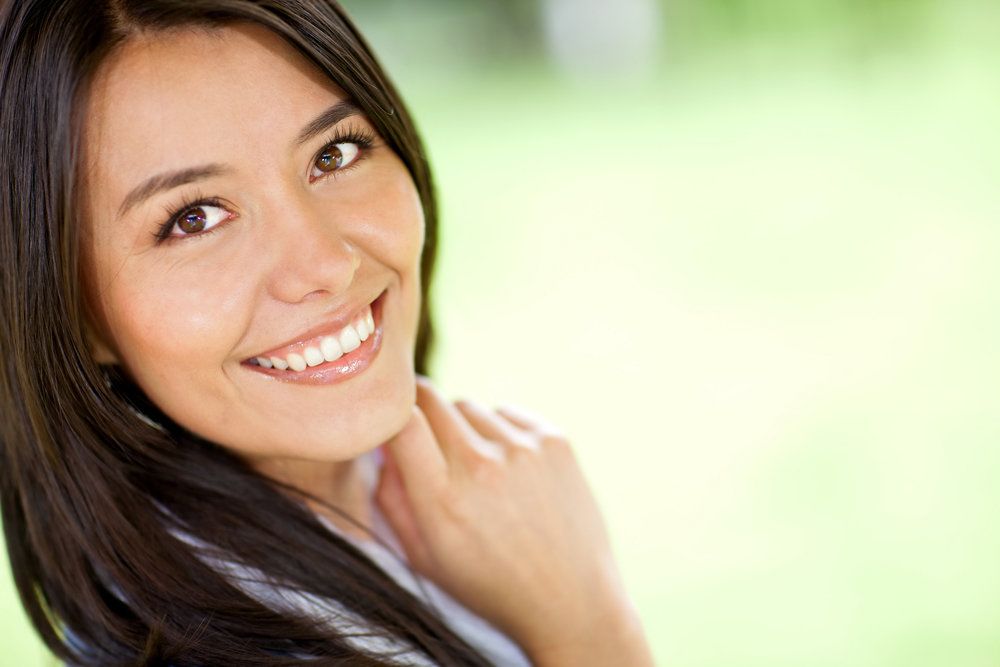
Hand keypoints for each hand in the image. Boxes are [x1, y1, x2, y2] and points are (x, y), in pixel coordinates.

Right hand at [375, 376, 653, 665]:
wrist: (572, 601)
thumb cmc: (489, 585)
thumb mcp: (423, 556)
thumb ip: (391, 498)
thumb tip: (381, 446)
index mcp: (441, 498)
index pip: (401, 419)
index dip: (390, 415)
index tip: (391, 425)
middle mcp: (481, 465)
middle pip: (431, 399)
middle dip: (420, 414)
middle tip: (428, 444)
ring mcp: (522, 449)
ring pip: (468, 406)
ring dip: (463, 428)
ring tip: (477, 472)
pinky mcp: (555, 440)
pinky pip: (506, 412)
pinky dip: (500, 432)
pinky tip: (510, 471)